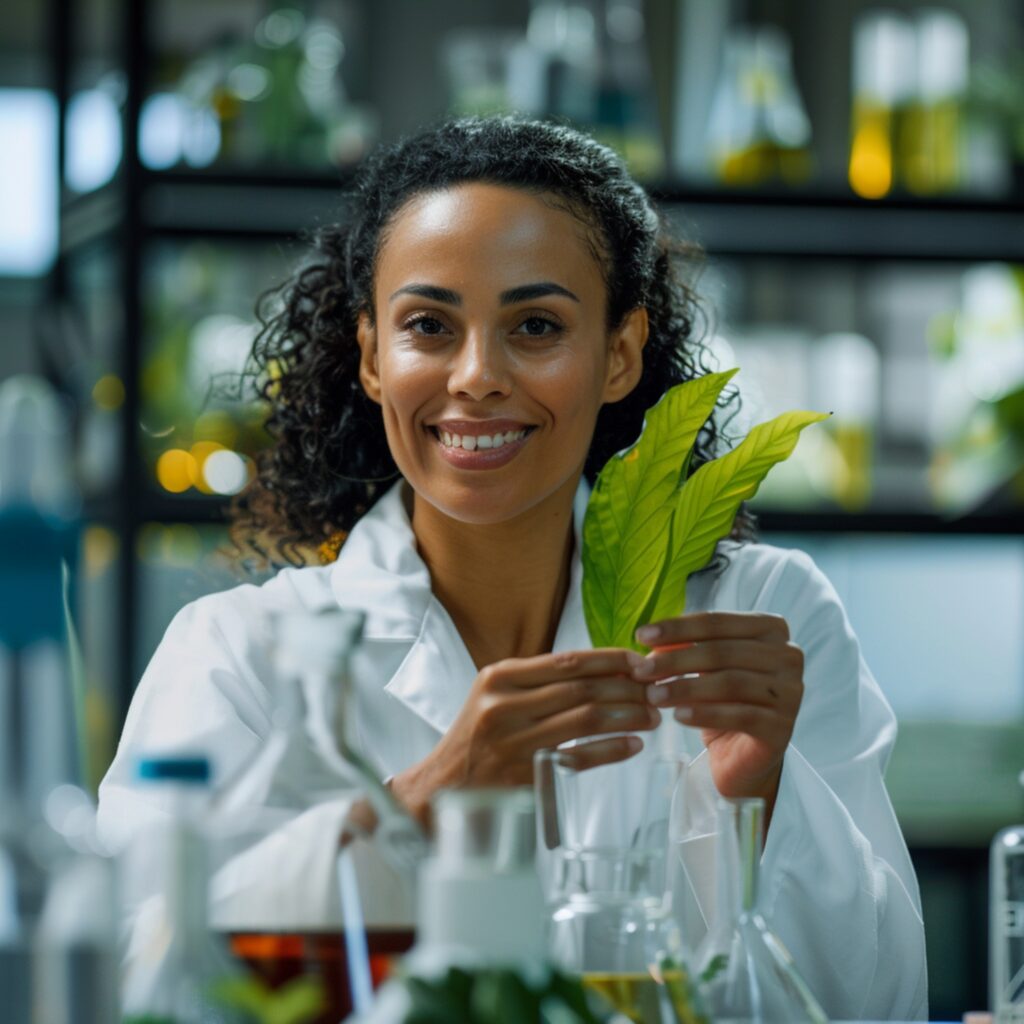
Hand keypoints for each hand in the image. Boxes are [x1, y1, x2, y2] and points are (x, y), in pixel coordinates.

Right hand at [391, 648, 657, 826]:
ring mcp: (513, 740)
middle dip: (627, 688)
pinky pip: (579, 757)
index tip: (640, 662)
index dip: (610, 659)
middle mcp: (503, 704)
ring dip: (627, 716)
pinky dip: (611, 749)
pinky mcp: (524, 774)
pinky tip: (632, 745)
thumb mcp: (496, 698)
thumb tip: (603, 669)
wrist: (442, 789)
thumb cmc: (477, 739)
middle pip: (582, 688)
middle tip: (657, 691)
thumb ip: (539, 682)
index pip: (567, 660)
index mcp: (499, 677)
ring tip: (652, 717)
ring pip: (586, 719)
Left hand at [633, 612, 803, 823]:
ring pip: (730, 683)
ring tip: (653, 695)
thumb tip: (651, 639)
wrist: (742, 754)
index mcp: (771, 630)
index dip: (677, 627)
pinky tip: (678, 716)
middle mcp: (788, 656)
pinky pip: (740, 716)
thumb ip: (684, 647)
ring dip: (685, 688)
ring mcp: (790, 693)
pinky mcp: (783, 727)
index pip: (717, 622)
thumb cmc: (722, 700)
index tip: (641, 636)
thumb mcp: (702, 667)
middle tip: (641, 671)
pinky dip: (705, 714)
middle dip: (676, 660)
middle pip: (722, 651)